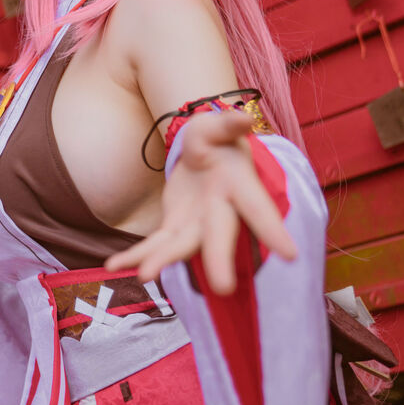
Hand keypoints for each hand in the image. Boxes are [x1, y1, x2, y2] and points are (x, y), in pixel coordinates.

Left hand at [105, 110, 297, 294]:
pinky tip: (113, 266)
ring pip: (181, 246)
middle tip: (224, 287)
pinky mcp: (173, 229)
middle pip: (219, 236)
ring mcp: (196, 224)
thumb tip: (242, 117)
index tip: (290, 254)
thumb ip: (226, 126)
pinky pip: (154, 245)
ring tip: (145, 275)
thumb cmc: (215, 139)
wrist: (198, 153)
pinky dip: (135, 255)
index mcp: (238, 185)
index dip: (272, 229)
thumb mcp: (216, 127)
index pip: (257, 208)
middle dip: (219, 260)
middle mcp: (220, 211)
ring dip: (163, 260)